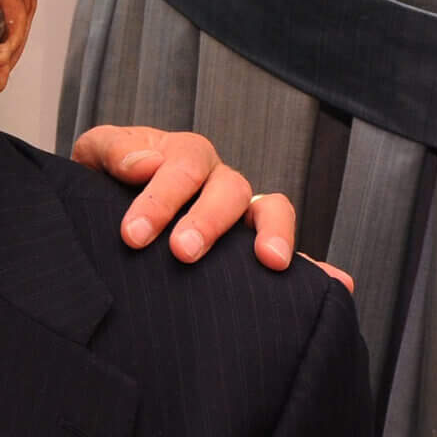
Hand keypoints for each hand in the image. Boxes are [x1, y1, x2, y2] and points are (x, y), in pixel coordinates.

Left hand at [70, 125, 353, 292]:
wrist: (106, 208)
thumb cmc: (104, 181)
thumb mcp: (96, 158)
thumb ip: (114, 152)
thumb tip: (145, 164)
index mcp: (184, 157)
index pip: (182, 168)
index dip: (160, 199)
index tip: (133, 235)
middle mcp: (219, 181)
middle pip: (228, 190)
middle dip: (207, 221)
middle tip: (183, 253)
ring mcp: (241, 214)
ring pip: (270, 210)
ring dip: (273, 233)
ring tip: (271, 263)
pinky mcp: (252, 249)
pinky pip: (293, 256)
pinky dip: (317, 268)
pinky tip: (340, 284)